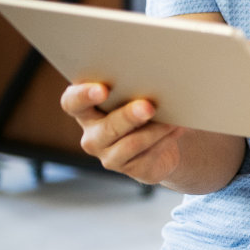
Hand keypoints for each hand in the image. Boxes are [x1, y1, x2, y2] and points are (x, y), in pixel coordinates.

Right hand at [60, 82, 185, 184]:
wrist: (161, 142)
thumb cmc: (143, 110)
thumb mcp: (135, 97)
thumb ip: (135, 90)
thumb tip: (157, 80)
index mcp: (86, 110)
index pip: (72, 102)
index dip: (83, 96)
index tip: (102, 90)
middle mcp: (92, 135)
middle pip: (107, 127)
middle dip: (129, 116)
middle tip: (148, 106)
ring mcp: (108, 155)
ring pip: (132, 144)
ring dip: (156, 130)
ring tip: (174, 119)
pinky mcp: (130, 169)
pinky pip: (149, 154)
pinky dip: (166, 139)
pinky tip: (177, 129)